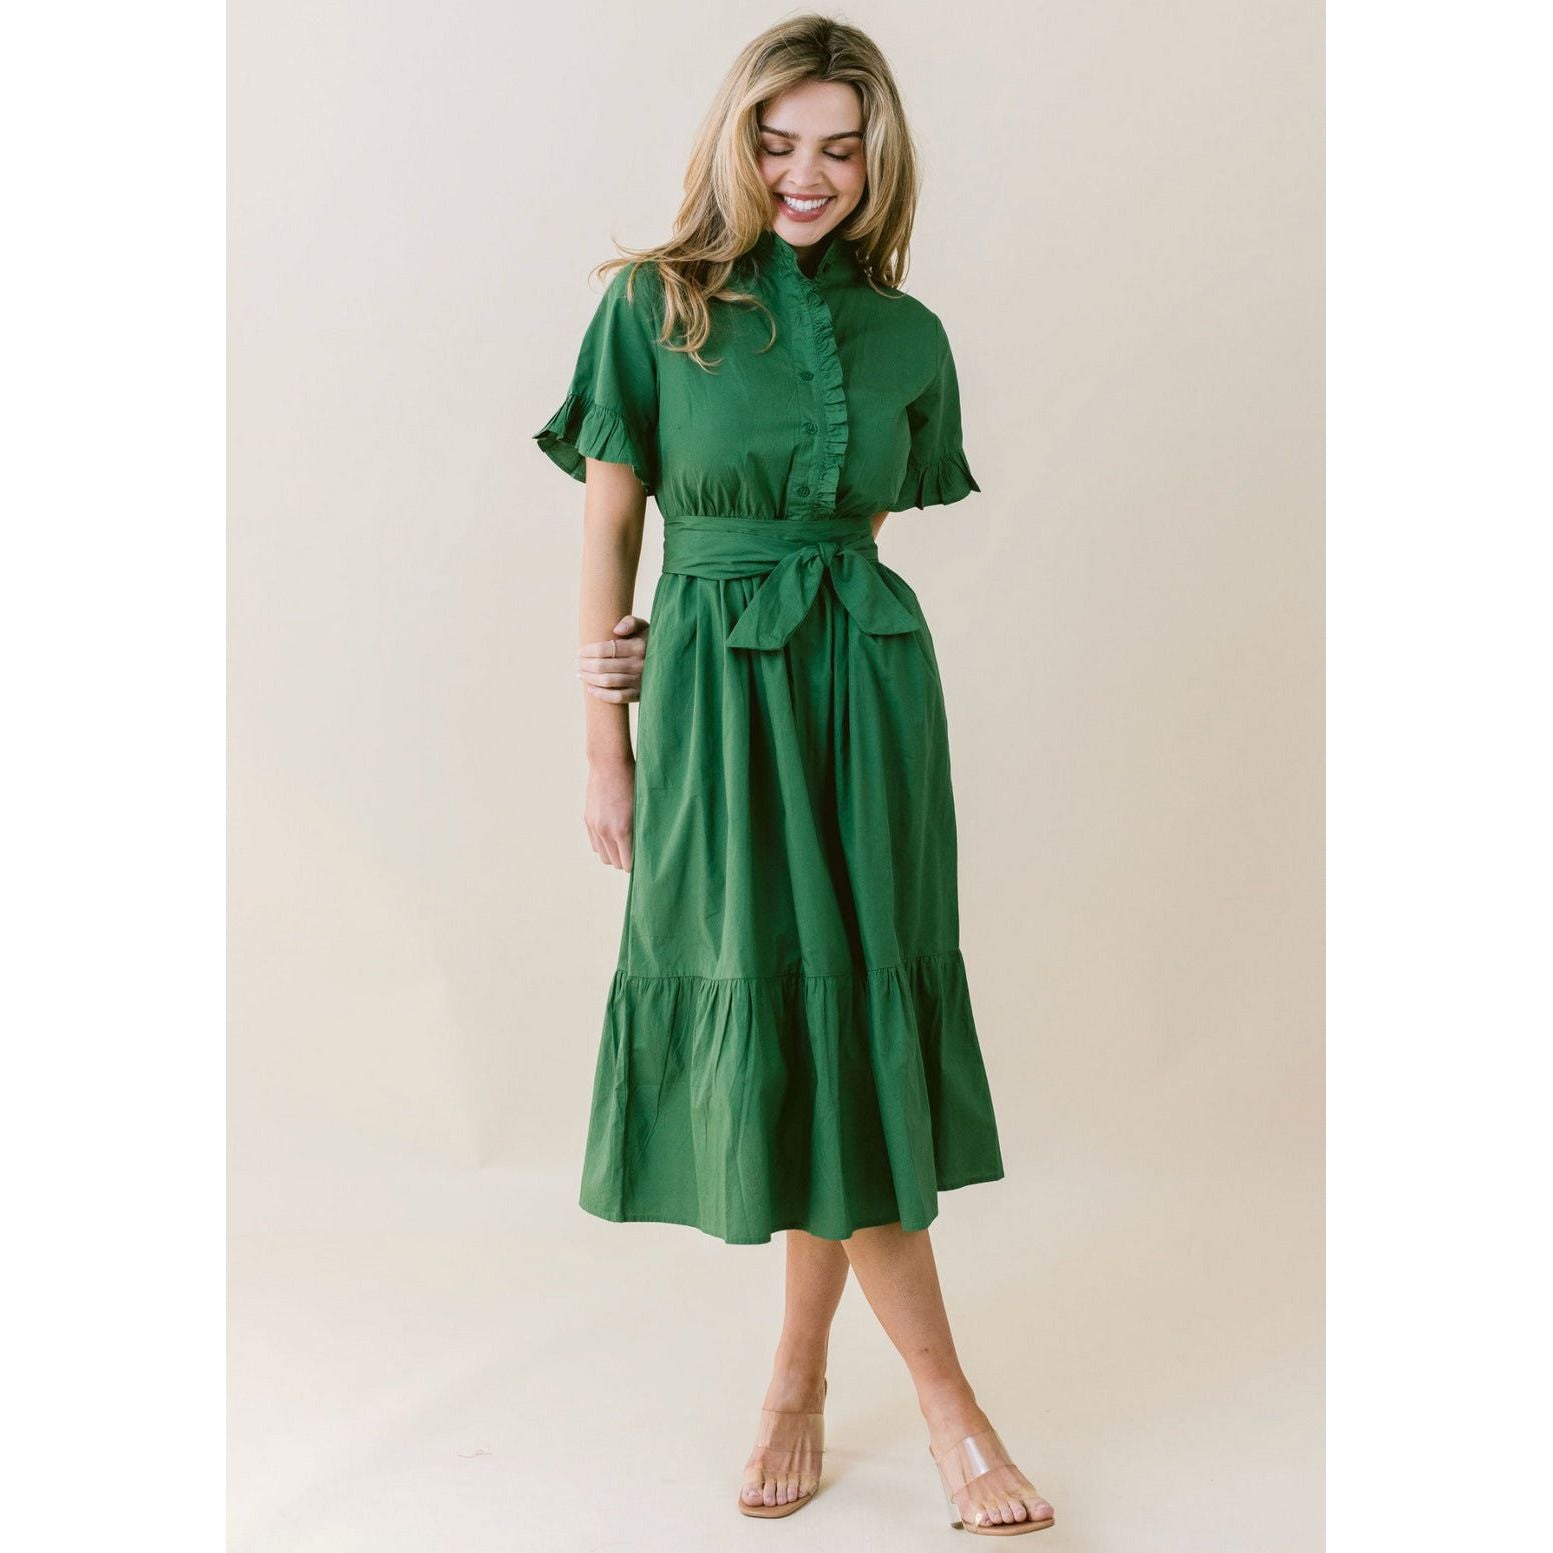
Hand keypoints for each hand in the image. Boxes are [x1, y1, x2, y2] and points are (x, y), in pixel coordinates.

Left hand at [578, 615, 649, 702]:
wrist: (670, 663)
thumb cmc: (650, 642)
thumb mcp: (645, 627)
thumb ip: (631, 622)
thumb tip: (616, 631)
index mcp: (639, 646)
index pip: (606, 649)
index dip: (588, 651)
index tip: (579, 652)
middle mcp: (639, 664)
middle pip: (603, 666)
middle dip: (585, 665)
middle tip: (577, 664)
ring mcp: (640, 681)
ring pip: (607, 681)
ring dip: (589, 678)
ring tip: (580, 674)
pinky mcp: (640, 694)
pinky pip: (617, 697)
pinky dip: (601, 694)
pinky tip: (590, 689)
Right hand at [585, 756, 634, 870]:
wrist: (609, 764)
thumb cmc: (634, 782)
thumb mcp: (643, 807)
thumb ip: (642, 829)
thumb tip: (647, 849)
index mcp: (622, 830)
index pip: (628, 864)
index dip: (637, 865)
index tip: (645, 862)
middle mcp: (605, 831)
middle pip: (615, 863)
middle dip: (626, 862)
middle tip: (637, 855)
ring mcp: (594, 826)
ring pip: (603, 856)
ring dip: (613, 855)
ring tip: (624, 847)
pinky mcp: (588, 820)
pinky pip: (594, 845)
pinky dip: (603, 846)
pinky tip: (613, 838)